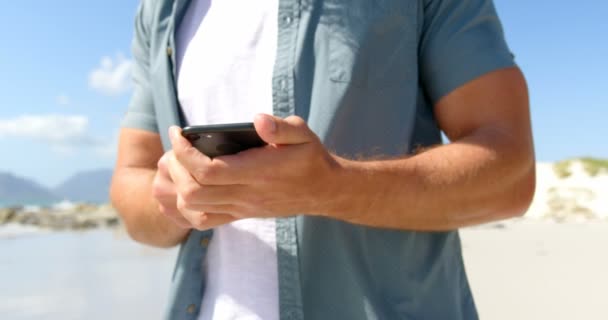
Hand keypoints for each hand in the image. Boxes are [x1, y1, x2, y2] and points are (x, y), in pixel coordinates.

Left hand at [167, 114, 345, 229]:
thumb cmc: (310, 158)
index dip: (185, 153)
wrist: (323, 190)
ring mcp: (242, 208)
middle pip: (194, 192)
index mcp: (258, 173)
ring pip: (194, 209)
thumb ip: (282, 127)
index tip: (178, 132)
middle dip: (176, 168)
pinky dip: (184, 207)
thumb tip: (258, 120)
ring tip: (178, 163)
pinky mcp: (241, 215)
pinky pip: (203, 220)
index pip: (208, 171)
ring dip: (177, 186)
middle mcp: (246, 195)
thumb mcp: (303, 134)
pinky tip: (182, 187)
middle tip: (175, 147)